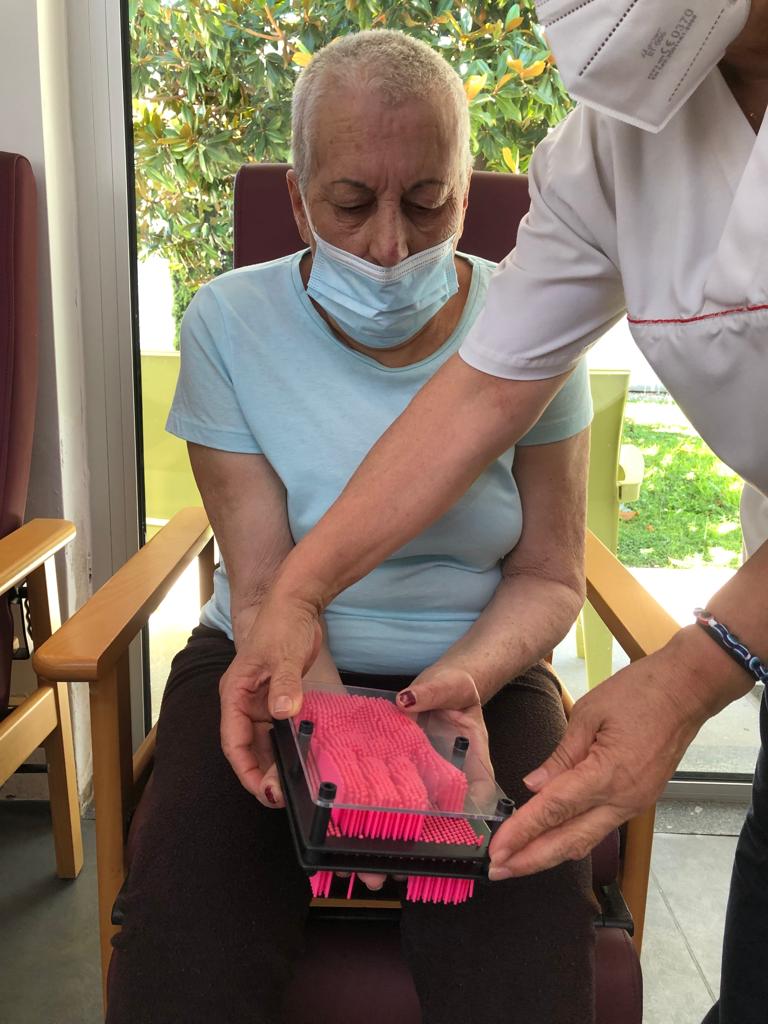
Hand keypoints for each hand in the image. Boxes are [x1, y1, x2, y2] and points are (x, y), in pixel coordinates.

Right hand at [219, 586, 322, 802]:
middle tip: (282, 797)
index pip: (233, 741)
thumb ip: (285, 686)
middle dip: (262, 773)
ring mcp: (261, 702)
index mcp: (235, 694)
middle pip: (247, 748)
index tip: (264, 790)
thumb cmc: (283, 624)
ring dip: (275, 763)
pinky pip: (280, 730)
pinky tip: (302, 761)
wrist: (298, 602)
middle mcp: (244, 702)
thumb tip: (284, 714)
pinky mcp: (278, 699)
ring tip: (293, 787)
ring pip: (264, 742)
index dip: (247, 770)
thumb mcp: (284, 655)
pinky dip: (288, 746)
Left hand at [338, 666, 491, 892]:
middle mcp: (450, 779)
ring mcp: (426, 780)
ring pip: (415, 818)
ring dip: (393, 842)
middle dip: (416, 848)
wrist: (444, 686)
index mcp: (473, 763)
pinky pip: (391, 796)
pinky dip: (374, 814)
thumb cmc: (457, 687)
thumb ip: (432, 692)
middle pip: (441, 822)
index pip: (477, 800)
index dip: (466, 827)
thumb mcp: (450, 685)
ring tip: (371, 869)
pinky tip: (351, 833)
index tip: (444, 845)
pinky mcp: (404, 774)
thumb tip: (406, 700)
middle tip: (394, 871)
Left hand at [397, 664, 495, 807]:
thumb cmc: (456, 684)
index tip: (455, 810)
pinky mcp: (411, 752)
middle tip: (413, 810)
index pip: (482, 783)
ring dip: (410, 792)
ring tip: (391, 798)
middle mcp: (453, 760)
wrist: (443, 680)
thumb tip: (406, 700)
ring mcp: (431, 759)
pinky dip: (391, 771)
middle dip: (434, 805)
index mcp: (473, 748)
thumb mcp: (449, 684)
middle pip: (450, 792)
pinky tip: (374, 775)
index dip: (474, 802)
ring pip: (424, 784)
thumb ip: (430, 692)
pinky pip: (403, 765)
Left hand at [487, 644, 713, 878]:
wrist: (687, 691)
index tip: (497, 850)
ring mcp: (634, 804)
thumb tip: (534, 786)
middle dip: (531, 860)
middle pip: (570, 841)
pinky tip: (549, 840)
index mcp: (607, 774)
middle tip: (498, 870)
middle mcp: (622, 799)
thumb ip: (561, 755)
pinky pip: (599, 828)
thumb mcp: (589, 713)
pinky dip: (571, 838)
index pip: (554, 810)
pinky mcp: (639, 801)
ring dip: (550, 854)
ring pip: (585, 841)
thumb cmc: (639, 692)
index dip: (522, 832)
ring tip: (517, 861)